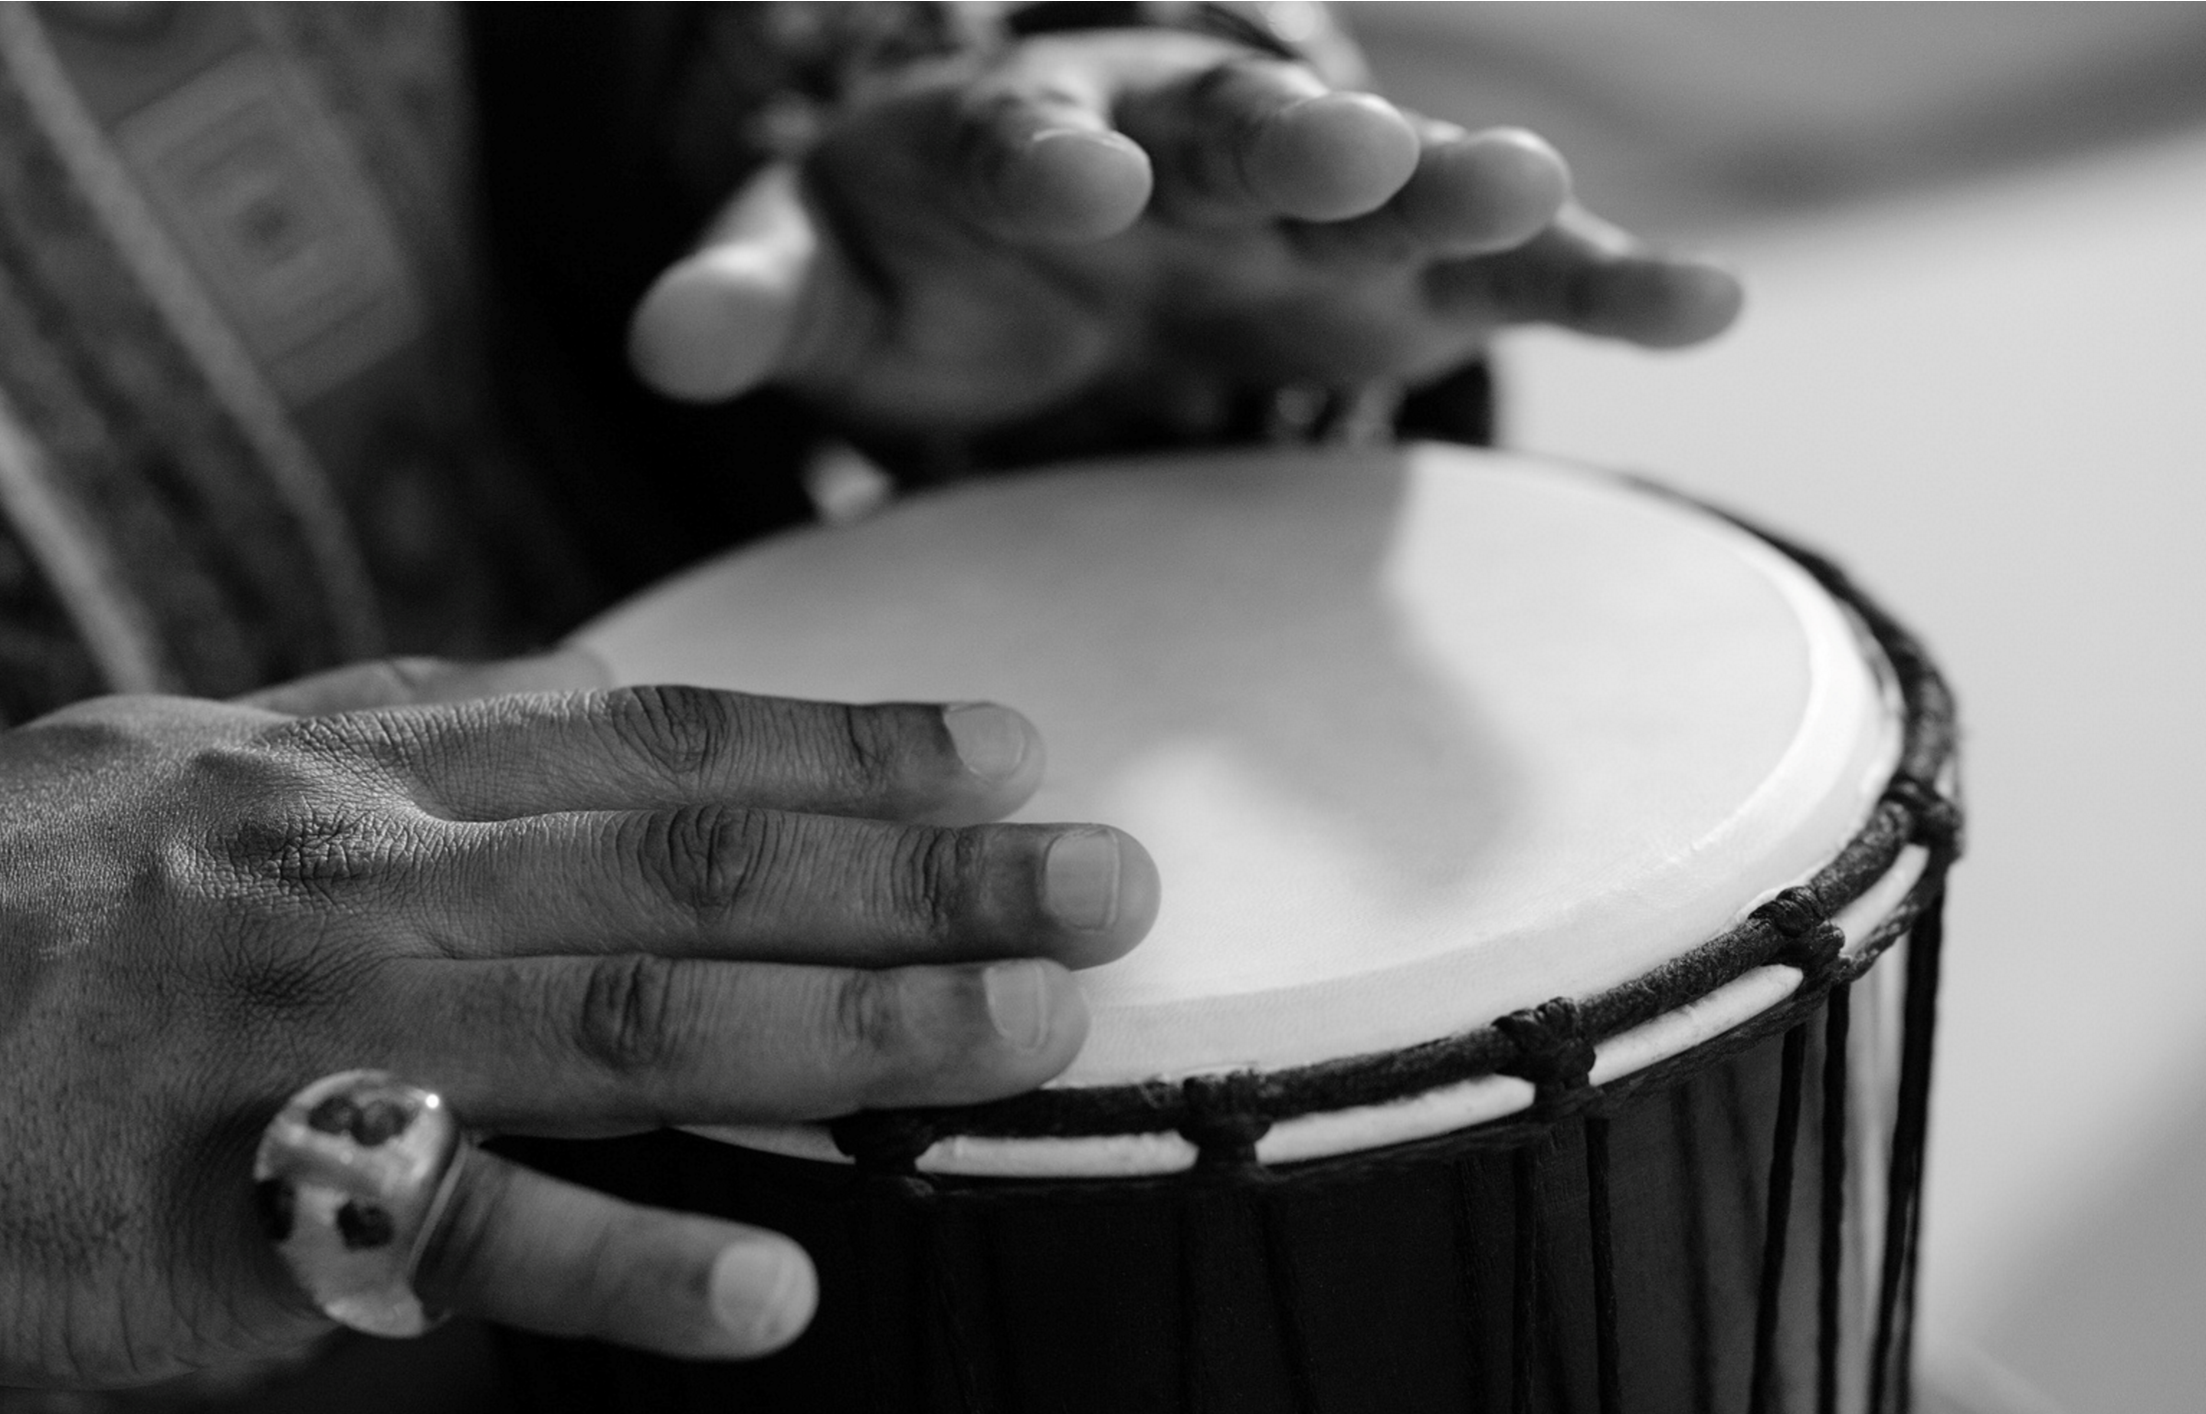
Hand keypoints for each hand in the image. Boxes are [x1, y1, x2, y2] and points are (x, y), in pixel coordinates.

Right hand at [0, 654, 1156, 1384]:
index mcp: (352, 761)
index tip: (1004, 740)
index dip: (840, 739)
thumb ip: (402, 749)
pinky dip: (627, 1269)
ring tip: (1029, 1035)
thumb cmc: (9, 896)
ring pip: (624, 1020)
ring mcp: (303, 1031)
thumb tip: (590, 728)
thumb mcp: (208, 754)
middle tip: (1109, 876)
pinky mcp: (234, 1206)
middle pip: (689, 864)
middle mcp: (357, 869)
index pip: (648, 734)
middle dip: (917, 870)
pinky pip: (459, 1239)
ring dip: (846, 1030)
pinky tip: (776, 1297)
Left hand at [628, 26, 1740, 432]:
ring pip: (1386, 179)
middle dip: (1284, 140)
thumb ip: (746, 296)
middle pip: (1231, 127)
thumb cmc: (907, 264)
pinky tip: (1700, 305)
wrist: (1034, 250)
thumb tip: (659, 339)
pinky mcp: (1390, 268)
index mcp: (1006, 134)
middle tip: (1338, 151)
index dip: (1043, 152)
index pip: (1021, 129)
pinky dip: (1594, 278)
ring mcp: (1292, 202)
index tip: (1072, 179)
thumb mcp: (812, 277)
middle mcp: (1167, 142)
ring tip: (1538, 194)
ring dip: (1454, 184)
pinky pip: (1503, 267)